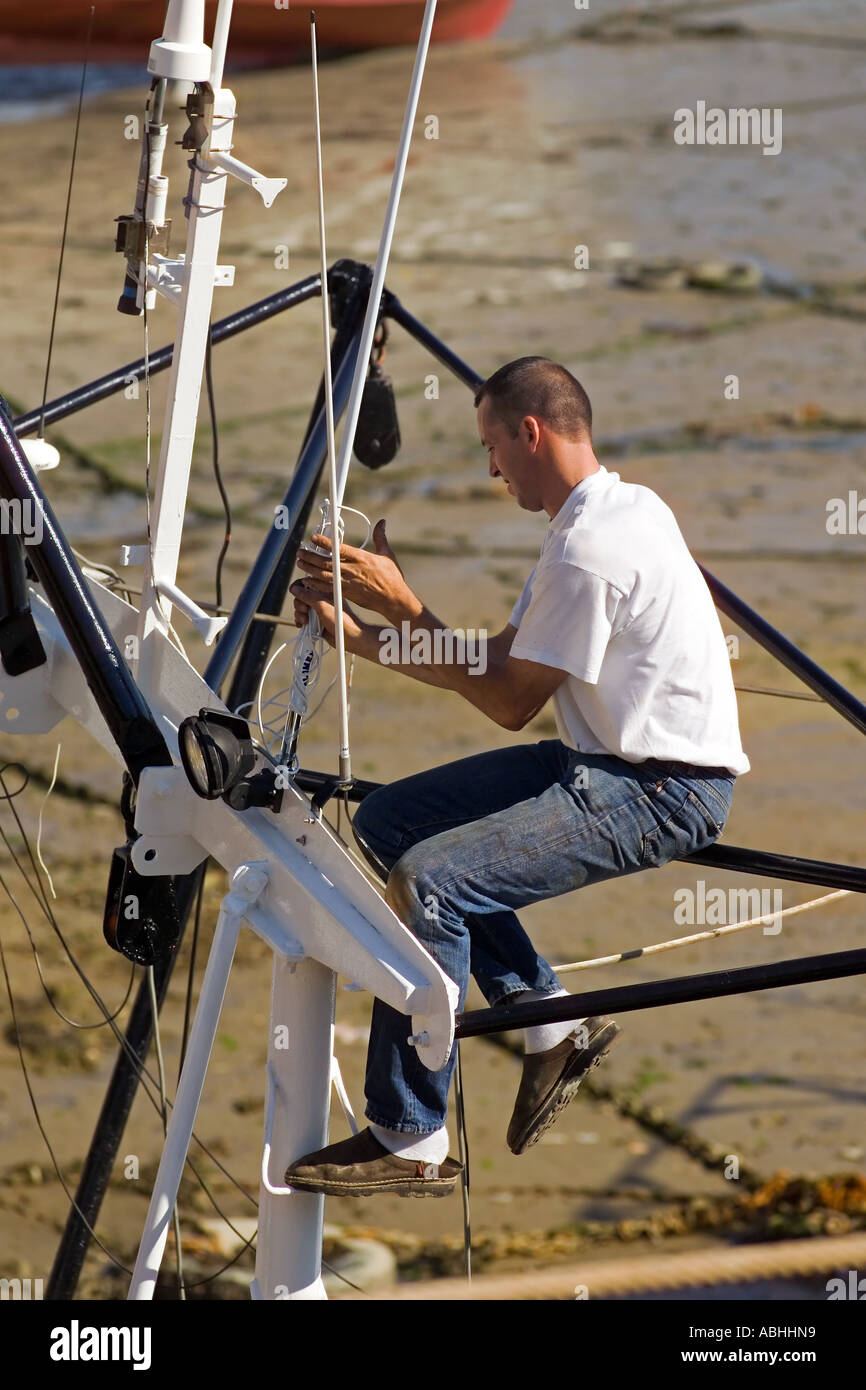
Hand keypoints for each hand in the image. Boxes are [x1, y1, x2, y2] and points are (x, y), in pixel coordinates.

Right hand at [290, 578, 369, 654]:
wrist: (347, 637)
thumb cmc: (341, 620)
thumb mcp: (322, 605)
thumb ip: (307, 595)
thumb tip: (294, 589)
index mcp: (324, 591)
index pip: (307, 583)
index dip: (299, 587)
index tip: (295, 592)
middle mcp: (320, 599)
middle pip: (300, 597)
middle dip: (299, 604)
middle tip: (306, 610)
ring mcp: (317, 610)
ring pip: (300, 608)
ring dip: (300, 615)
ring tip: (307, 621)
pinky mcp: (315, 620)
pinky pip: (302, 618)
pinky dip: (300, 621)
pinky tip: (304, 625)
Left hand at [295, 519, 417, 622]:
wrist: (394, 600)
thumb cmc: (392, 577)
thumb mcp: (388, 555)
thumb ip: (380, 538)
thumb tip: (382, 522)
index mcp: (362, 558)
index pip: (339, 548)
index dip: (324, 542)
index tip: (313, 538)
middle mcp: (353, 570)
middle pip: (327, 562)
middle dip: (311, 556)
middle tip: (300, 551)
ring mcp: (349, 583)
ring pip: (324, 575)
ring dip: (310, 569)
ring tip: (300, 563)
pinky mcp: (347, 594)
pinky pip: (328, 588)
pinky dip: (317, 584)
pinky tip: (308, 580)